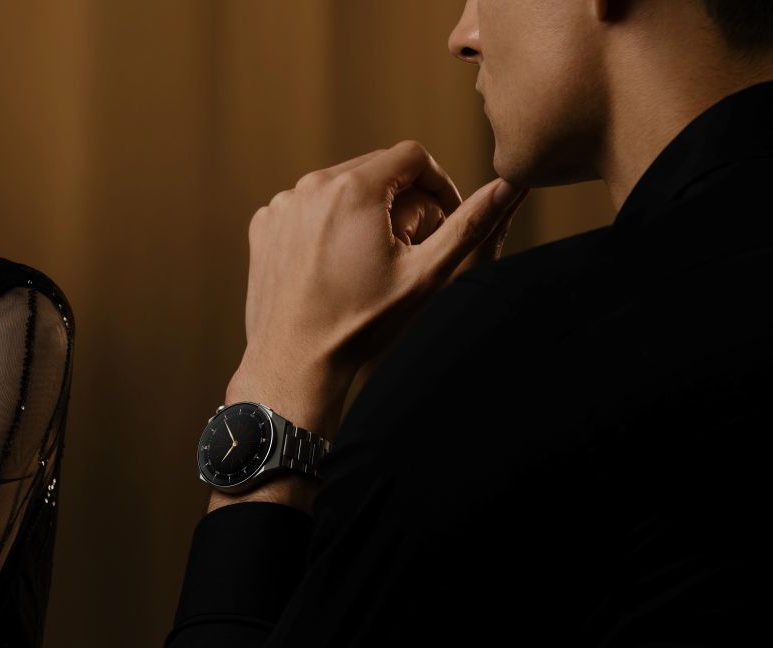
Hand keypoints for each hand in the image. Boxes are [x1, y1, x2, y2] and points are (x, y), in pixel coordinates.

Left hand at [230, 141, 526, 436]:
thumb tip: (512, 184)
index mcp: (353, 188)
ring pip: (338, 186)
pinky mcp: (263, 225)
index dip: (439, 183)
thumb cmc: (361, 324)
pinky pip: (305, 208)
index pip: (412, 156)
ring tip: (376, 254)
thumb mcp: (426, 275)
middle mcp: (311, 186)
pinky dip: (326, 223)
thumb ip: (470, 224)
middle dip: (402, 196)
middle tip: (416, 240)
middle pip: (374, 168)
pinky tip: (337, 262)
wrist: (294, 364)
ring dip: (364, 209)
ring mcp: (281, 205)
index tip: (445, 217)